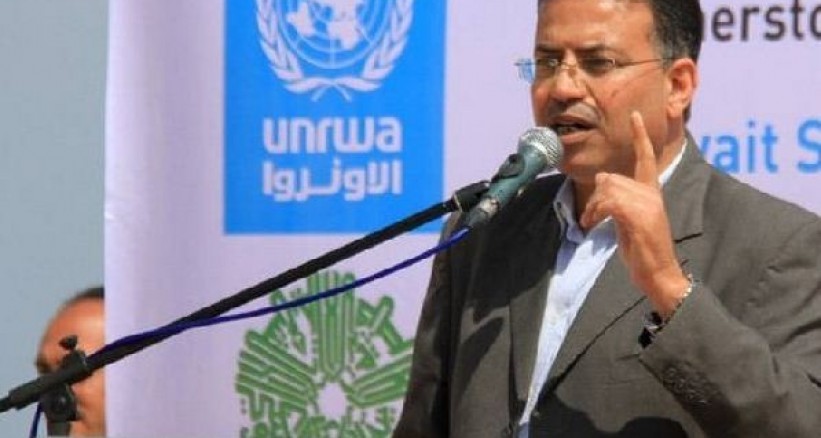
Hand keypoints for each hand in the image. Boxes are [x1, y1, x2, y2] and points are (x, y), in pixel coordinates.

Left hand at [579, 112, 688, 317]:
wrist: (658, 274)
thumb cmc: (643, 250)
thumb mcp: (627, 219)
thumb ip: (617, 198)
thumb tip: (602, 178)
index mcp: (652, 192)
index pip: (647, 158)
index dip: (640, 136)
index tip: (635, 115)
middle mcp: (652, 193)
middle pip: (610, 178)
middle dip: (593, 197)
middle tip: (590, 218)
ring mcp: (647, 203)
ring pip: (607, 188)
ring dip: (592, 207)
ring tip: (592, 224)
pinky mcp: (639, 215)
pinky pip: (608, 201)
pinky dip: (595, 212)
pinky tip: (594, 225)